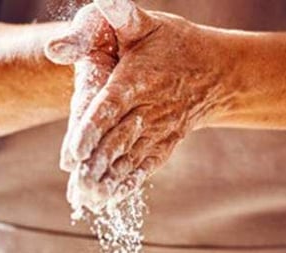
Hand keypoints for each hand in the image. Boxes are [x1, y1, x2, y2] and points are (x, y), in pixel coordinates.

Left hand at [48, 0, 228, 212]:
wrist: (218, 70)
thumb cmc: (174, 43)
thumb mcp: (143, 22)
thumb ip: (112, 17)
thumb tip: (67, 34)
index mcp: (136, 80)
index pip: (108, 109)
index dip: (89, 132)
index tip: (71, 155)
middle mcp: (148, 110)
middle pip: (116, 142)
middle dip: (94, 166)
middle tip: (75, 187)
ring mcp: (158, 131)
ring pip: (129, 160)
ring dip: (108, 182)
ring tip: (87, 200)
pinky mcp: (165, 144)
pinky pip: (146, 167)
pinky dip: (129, 185)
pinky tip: (110, 201)